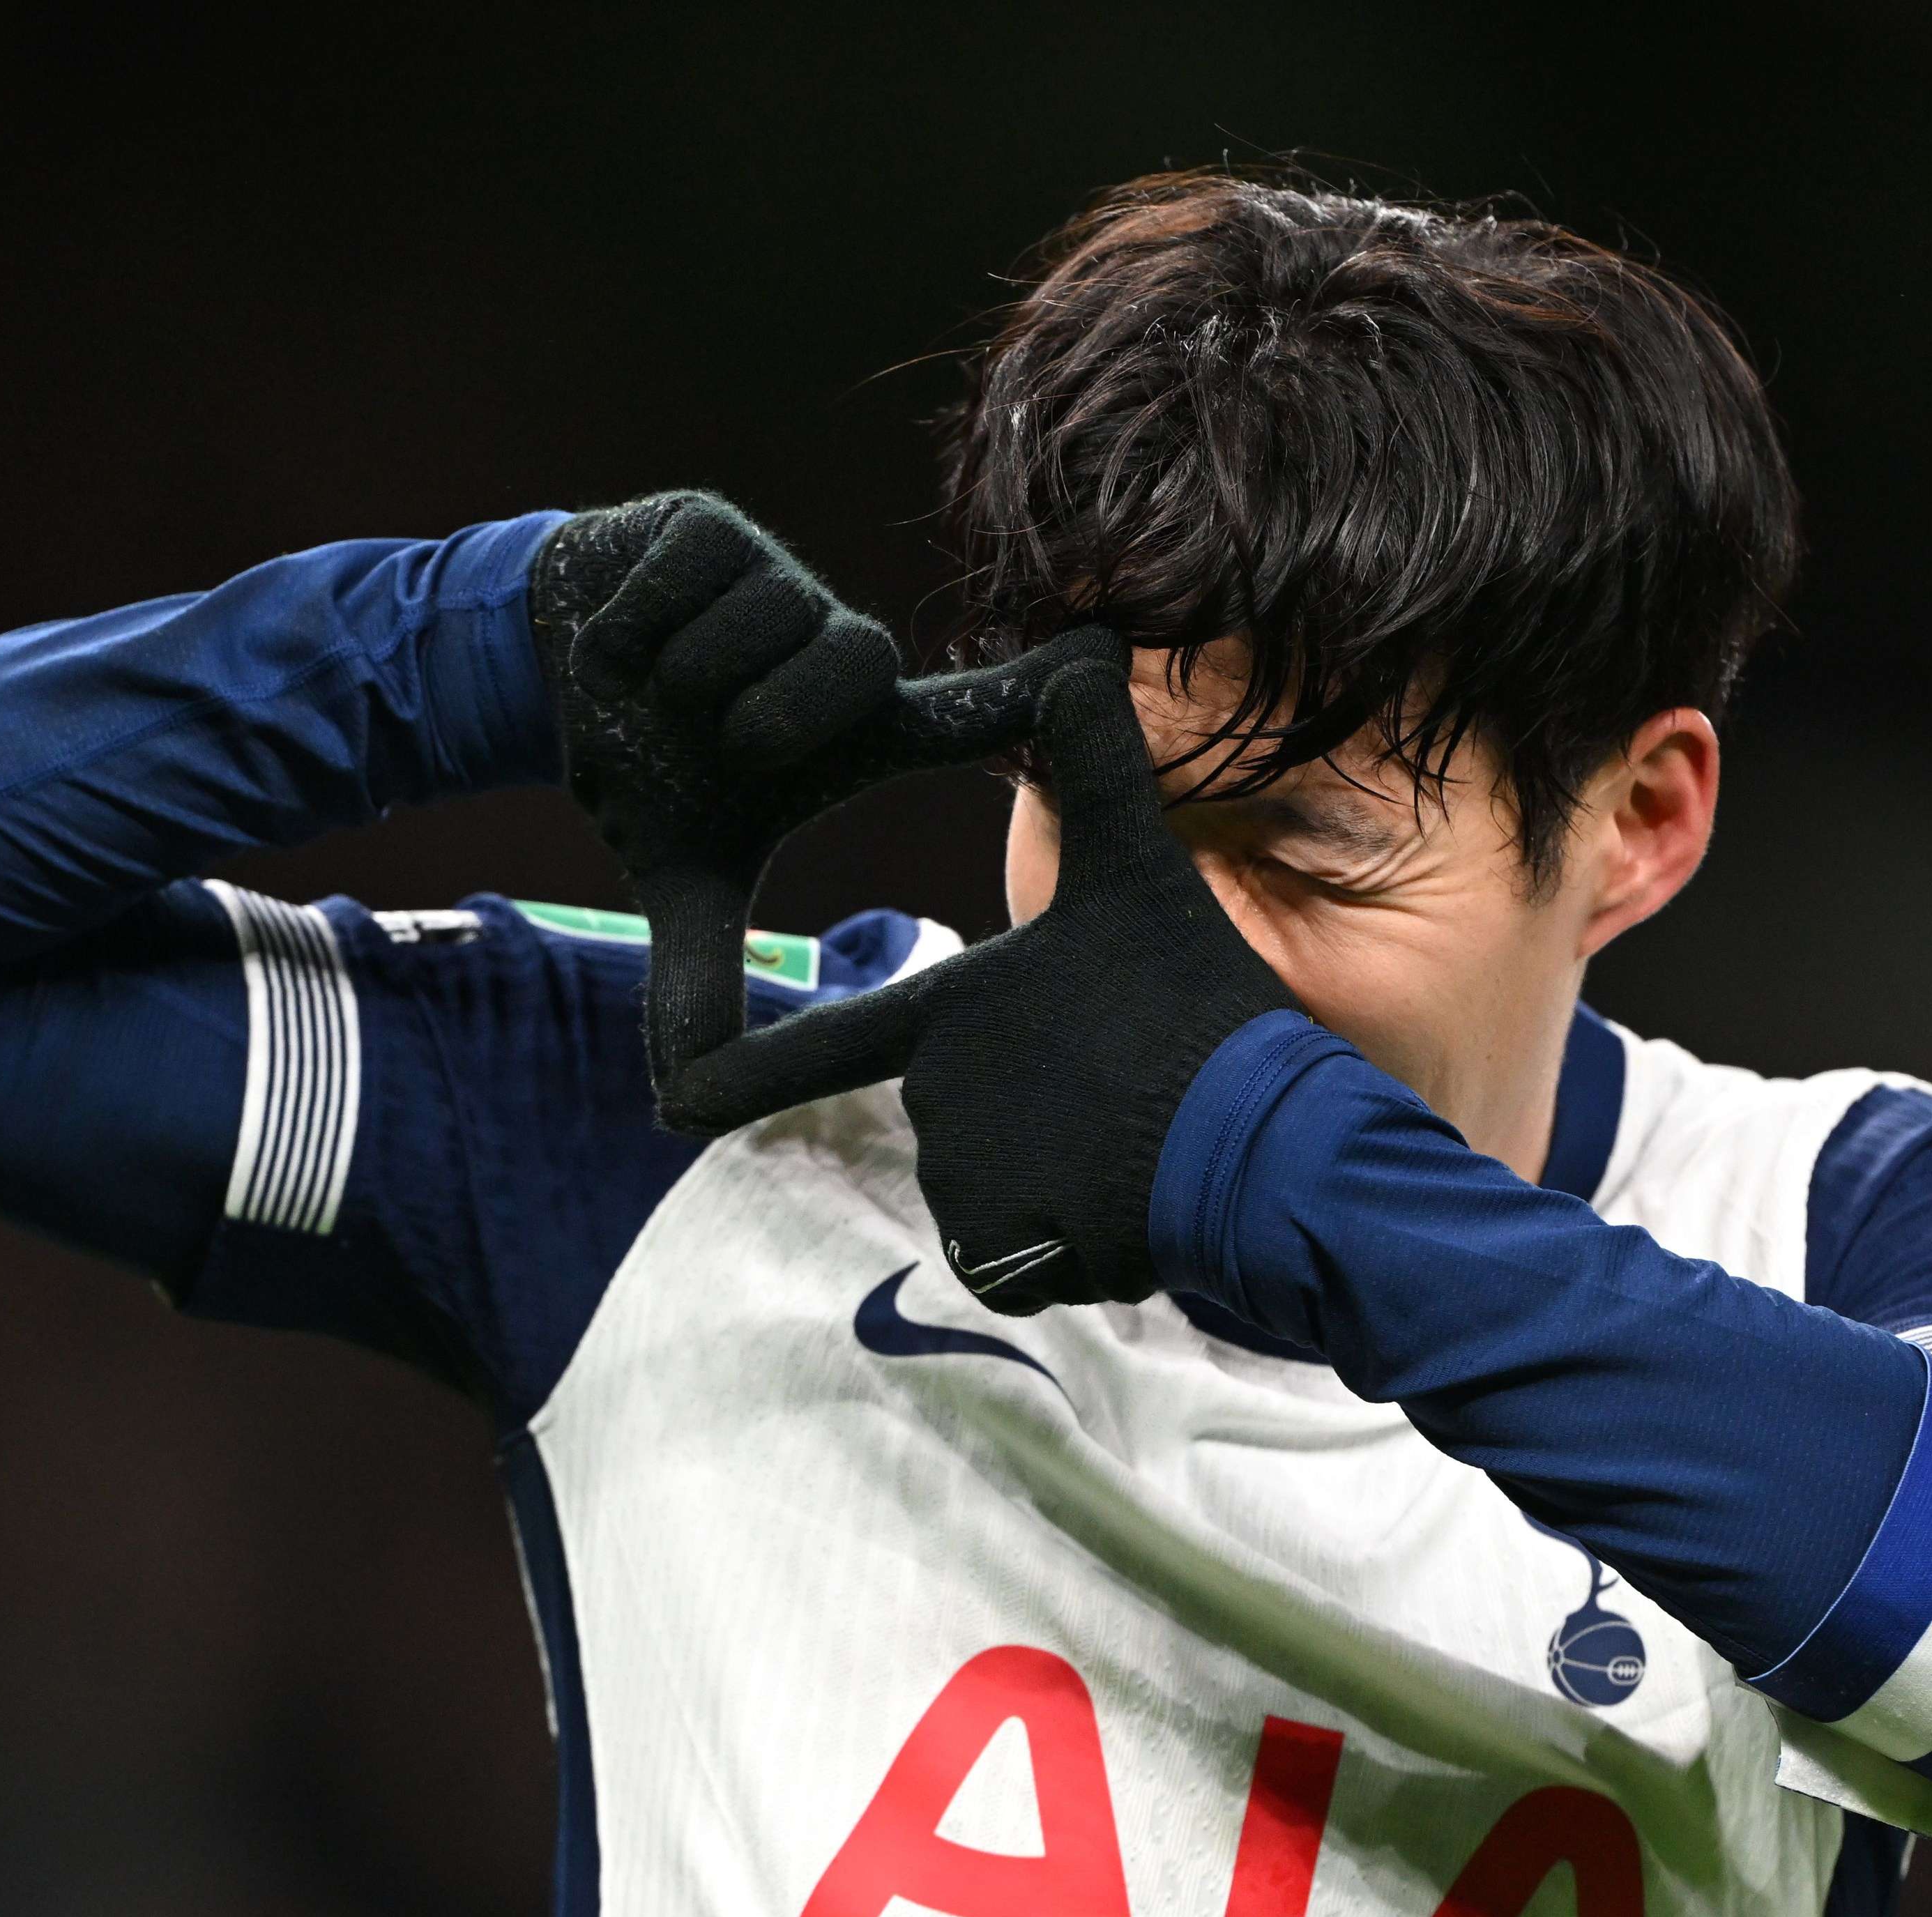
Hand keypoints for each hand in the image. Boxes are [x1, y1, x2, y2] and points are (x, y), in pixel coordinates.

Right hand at [532, 492, 1068, 1096]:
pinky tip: (618, 646)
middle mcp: (835, 647)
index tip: (1093, 671)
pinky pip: (687, 576)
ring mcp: (780, 578)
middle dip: (767, 717)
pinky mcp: (714, 526)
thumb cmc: (650, 763)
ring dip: (684, 673)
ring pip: (759, 620)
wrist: (549, 667)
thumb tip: (680, 1103)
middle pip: (850, 665)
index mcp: (852, 727)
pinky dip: (633, 627)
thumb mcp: (679, 871)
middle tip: (719, 743)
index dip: (1019, 700)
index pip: (961, 714)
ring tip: (659, 692)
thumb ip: (697, 973)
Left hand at [661, 644, 1302, 1309]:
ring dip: (1054, 1181)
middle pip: (964, 1112)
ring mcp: (963, 1183)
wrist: (1258, 1147)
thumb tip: (1087, 646)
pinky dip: (1067, 1245)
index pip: (828, 1042)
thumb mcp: (1143, 872)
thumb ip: (1096, 765)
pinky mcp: (1005, 1254)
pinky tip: (1127, 1210)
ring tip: (1131, 1149)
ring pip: (993, 1186)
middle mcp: (934, 1100)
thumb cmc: (1195, 1005)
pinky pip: (1016, 1255)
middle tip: (1121, 1093)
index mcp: (950, 1014)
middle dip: (1037, 1113)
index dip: (738, 1074)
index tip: (673, 1097)